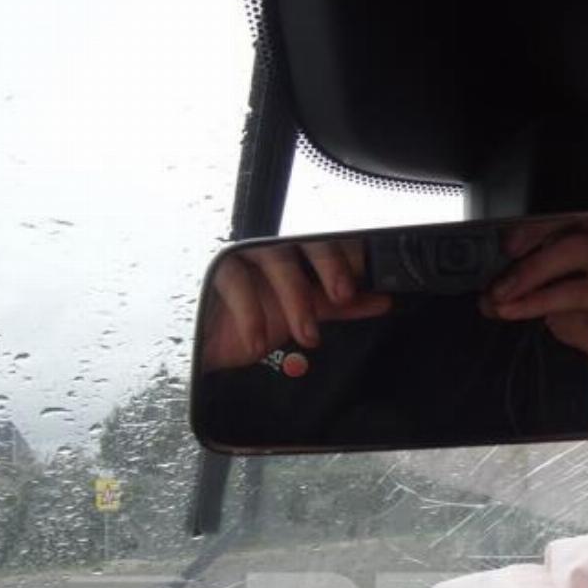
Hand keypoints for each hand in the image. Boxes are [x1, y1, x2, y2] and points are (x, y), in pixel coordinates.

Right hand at [201, 239, 390, 371]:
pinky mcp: (212, 269)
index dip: (349, 254)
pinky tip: (258, 343)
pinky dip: (250, 314)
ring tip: (307, 337)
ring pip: (273, 255)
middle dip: (328, 263)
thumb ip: (340, 306)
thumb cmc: (251, 325)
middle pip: (303, 237)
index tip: (367, 279)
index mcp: (295, 256)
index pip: (327, 240)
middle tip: (342, 295)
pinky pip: (234, 279)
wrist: (206, 350)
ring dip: (294, 296)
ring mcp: (241, 255)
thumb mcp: (303, 316)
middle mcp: (270, 250)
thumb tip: (382, 300)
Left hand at [481, 217, 587, 430]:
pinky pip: (578, 290)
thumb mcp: (545, 295)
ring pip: (574, 249)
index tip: (504, 239)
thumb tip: (486, 290)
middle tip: (502, 258)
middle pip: (571, 217)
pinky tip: (518, 309)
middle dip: (530, 234)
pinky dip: (541, 300)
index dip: (531, 218)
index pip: (562, 208)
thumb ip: (518, 285)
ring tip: (503, 293)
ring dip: (531, 271)